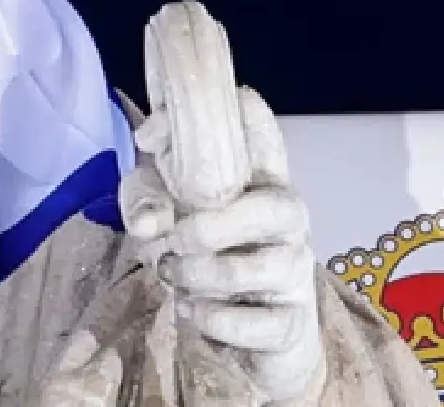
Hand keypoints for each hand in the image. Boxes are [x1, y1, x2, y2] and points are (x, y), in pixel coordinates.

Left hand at [124, 88, 326, 405]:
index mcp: (259, 177)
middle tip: (171, 243)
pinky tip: (194, 311)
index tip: (209, 112)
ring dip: (200, 278)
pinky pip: (256, 324)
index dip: (248, 119)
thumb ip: (146, 200)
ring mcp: (297, 269)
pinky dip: (213, 320)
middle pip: (272, 208)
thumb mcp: (162, 212)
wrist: (244, 332)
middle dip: (209, 228)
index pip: (264, 133)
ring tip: (173, 278)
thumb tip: (148, 224)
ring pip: (257, 269)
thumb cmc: (201, 251)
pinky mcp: (293, 322)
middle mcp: (288, 218)